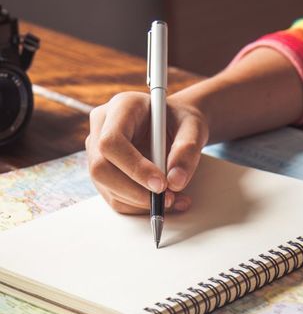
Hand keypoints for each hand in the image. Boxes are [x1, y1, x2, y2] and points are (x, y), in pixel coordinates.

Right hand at [86, 92, 208, 213]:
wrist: (175, 126)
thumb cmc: (181, 122)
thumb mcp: (194, 127)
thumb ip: (188, 150)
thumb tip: (175, 182)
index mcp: (121, 107)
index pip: (112, 142)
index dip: (134, 168)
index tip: (162, 184)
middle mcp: (102, 127)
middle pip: (100, 168)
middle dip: (135, 191)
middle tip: (168, 199)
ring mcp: (98, 151)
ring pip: (106, 186)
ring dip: (140, 202)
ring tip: (174, 200)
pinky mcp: (104, 172)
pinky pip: (115, 197)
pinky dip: (140, 206)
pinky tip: (163, 201)